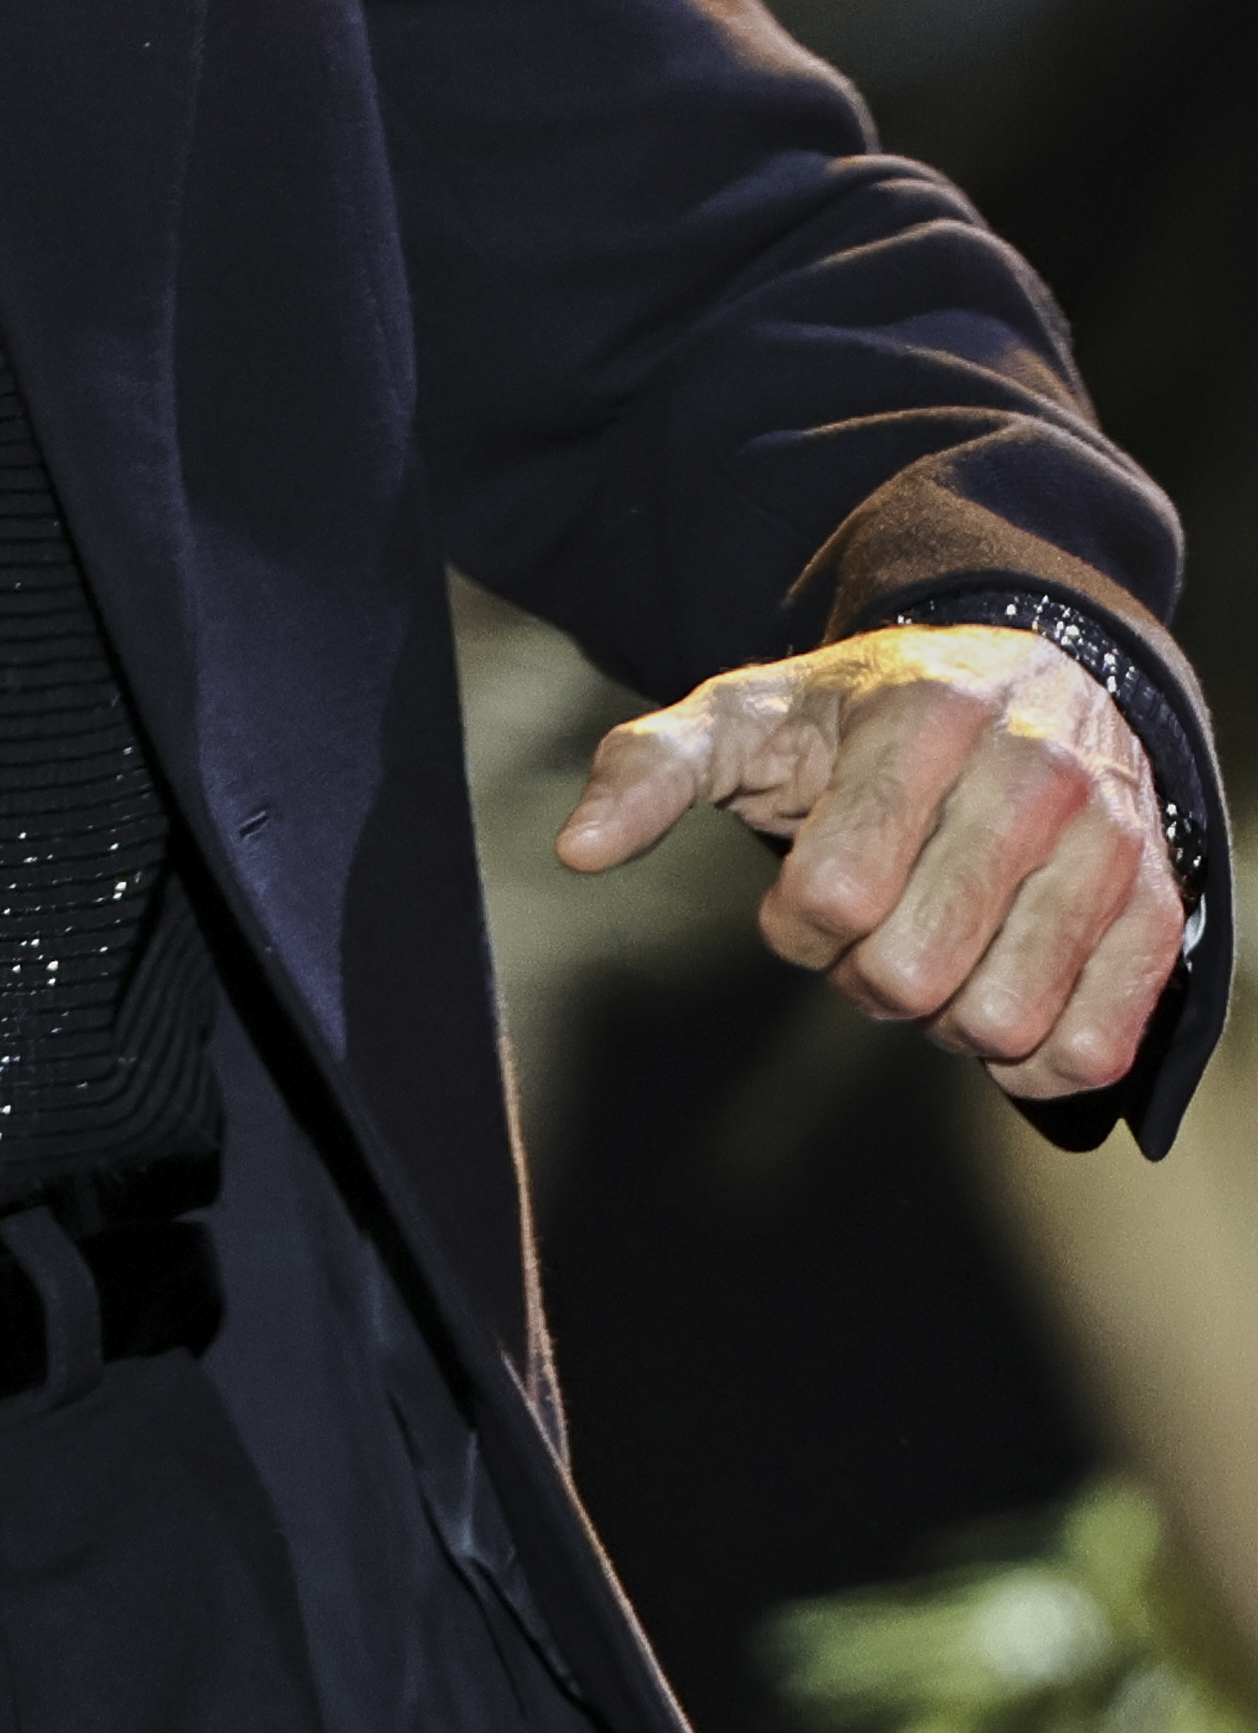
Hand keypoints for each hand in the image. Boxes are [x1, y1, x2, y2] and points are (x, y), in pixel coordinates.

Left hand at [556, 625, 1186, 1103]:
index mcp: (923, 716)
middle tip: (876, 926)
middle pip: (912, 968)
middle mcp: (1033, 770)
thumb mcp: (749, 715)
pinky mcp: (1157, 904)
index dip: (799, 922)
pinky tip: (1003, 1003)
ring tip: (941, 948)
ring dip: (944, 1017)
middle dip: (866, 974)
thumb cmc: (867, 716)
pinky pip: (1094, 1043)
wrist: (1029, 672)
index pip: (835, 893)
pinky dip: (1034, 1060)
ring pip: (1001, 1018)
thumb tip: (576, 847)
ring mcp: (1108, 839)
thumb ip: (651, 768)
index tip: (809, 890)